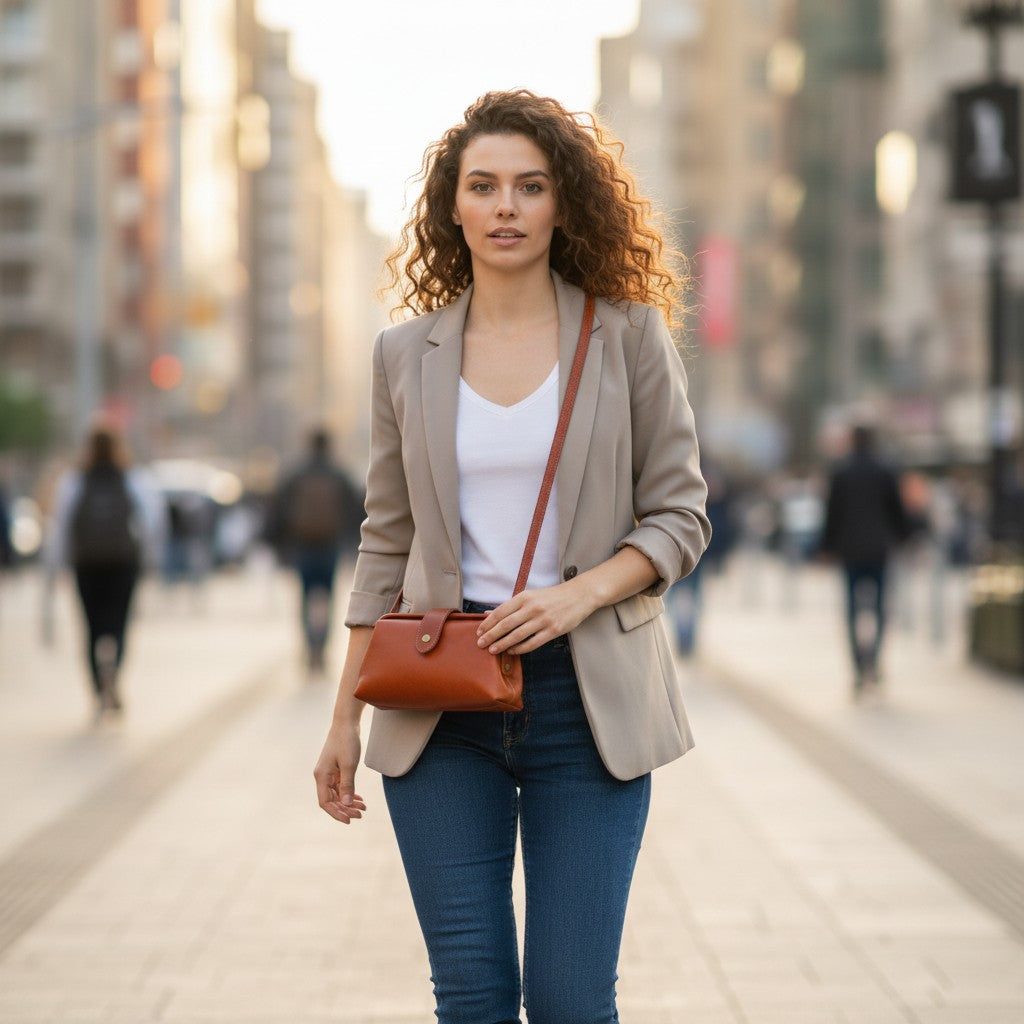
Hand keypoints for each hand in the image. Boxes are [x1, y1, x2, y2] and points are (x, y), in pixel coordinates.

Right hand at [313, 722, 366, 824]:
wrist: (346, 722)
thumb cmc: (346, 741)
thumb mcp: (349, 765)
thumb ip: (347, 785)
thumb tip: (346, 804)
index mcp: (321, 776)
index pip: (325, 802)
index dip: (337, 813)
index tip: (350, 820)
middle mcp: (322, 776)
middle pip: (331, 800)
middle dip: (345, 809)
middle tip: (361, 814)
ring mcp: (329, 772)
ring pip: (337, 794)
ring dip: (348, 802)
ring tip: (363, 808)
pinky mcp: (335, 768)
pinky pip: (340, 786)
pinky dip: (349, 793)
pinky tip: (358, 798)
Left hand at [476, 583, 592, 655]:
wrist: (578, 596)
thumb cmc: (551, 596)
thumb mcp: (530, 596)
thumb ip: (511, 605)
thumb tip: (488, 614)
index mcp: (525, 597)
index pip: (501, 611)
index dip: (488, 623)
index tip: (478, 631)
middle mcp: (532, 608)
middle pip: (506, 625)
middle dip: (491, 635)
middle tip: (480, 644)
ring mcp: (543, 620)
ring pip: (517, 635)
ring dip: (502, 644)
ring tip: (492, 650)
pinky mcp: (553, 630)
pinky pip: (532, 643)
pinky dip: (520, 648)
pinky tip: (512, 651)